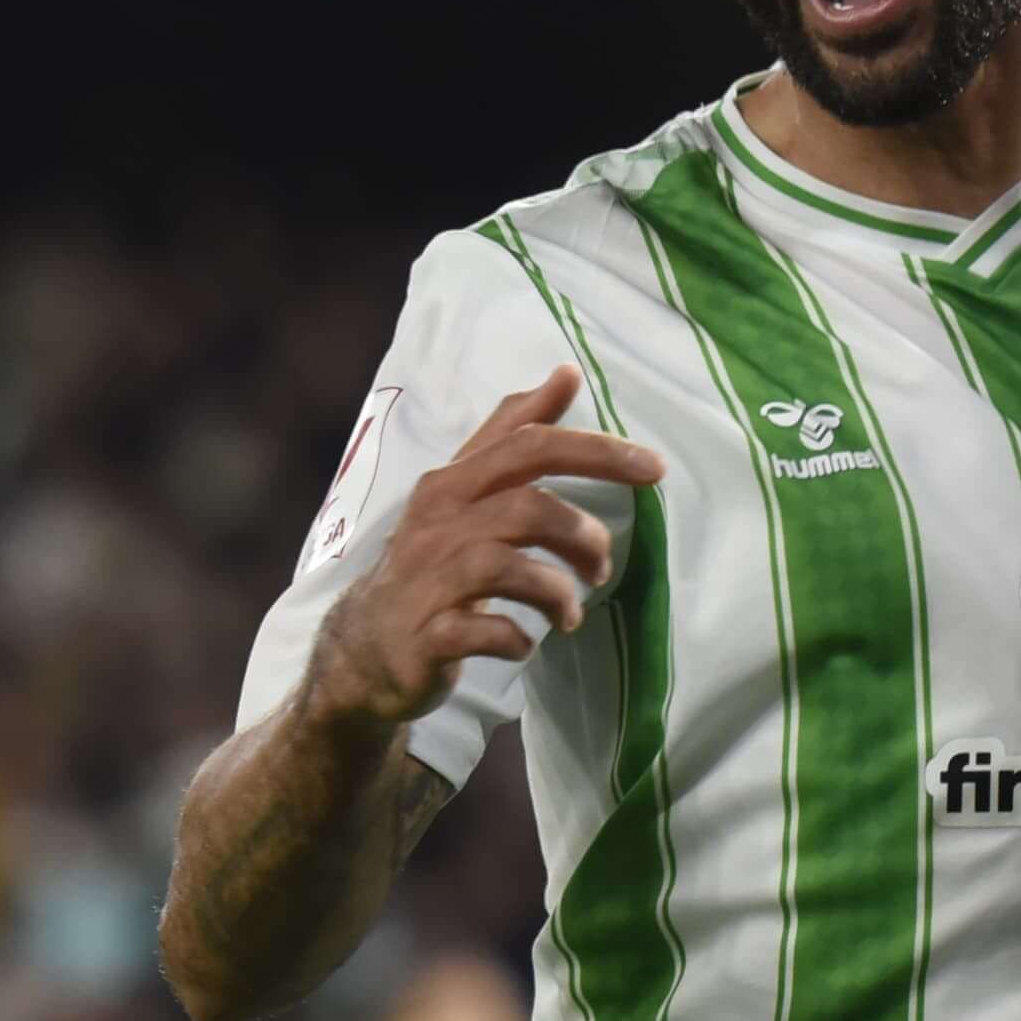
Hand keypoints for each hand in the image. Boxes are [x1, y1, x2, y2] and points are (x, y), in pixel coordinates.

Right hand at [305, 370, 663, 729]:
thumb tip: (566, 374)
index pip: (529, 445)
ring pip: (505, 566)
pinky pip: (481, 631)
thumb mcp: (467, 490)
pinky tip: (525, 643)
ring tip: (570, 614)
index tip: (654, 468)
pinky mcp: (425, 636)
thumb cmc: (431, 563)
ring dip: (556, 592)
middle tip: (601, 569)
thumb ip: (512, 434)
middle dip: (581, 536)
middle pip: (526, 506)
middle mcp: (437, 523)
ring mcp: (426, 580)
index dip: (597, 451)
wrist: (366, 647)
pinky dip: (515, 638)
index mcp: (453, 482)